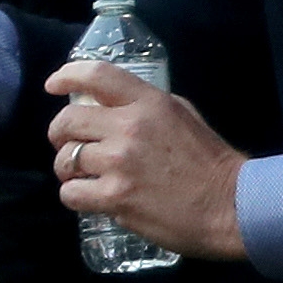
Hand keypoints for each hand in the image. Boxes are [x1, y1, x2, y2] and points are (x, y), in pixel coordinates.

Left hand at [44, 55, 247, 260]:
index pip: (97, 75)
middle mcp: (130, 127)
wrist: (229, 206)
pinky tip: (88, 197)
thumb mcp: (183, 115)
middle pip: (69, 120)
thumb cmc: (210, 161)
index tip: (53, 85)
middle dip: (58, 133)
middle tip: (65, 144)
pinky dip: (75, 195)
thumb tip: (113, 104)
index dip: (67, 75)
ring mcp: (120, 163)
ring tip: (80, 176)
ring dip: (67, 168)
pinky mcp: (115, 197)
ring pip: (66, 159)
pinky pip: (72, 193)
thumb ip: (147, 106)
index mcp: (149, 102)